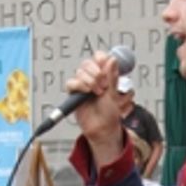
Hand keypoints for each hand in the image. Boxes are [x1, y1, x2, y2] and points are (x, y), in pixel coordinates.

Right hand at [64, 51, 127, 166]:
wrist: (102, 127)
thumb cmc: (110, 112)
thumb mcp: (114, 93)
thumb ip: (112, 76)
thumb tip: (113, 59)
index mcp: (105, 75)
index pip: (99, 58)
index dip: (101, 58)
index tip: (105, 64)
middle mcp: (93, 78)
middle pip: (88, 63)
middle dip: (96, 72)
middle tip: (104, 84)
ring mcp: (83, 84)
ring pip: (80, 71)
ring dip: (90, 81)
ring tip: (98, 93)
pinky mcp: (74, 92)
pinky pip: (71, 83)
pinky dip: (79, 85)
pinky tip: (87, 93)